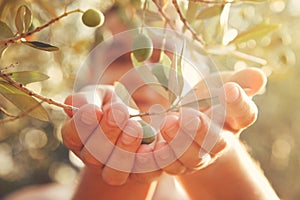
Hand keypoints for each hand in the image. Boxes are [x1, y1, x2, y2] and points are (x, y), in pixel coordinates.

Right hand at [61, 85, 162, 184]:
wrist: (140, 120)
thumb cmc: (115, 106)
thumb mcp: (101, 96)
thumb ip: (87, 98)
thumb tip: (72, 104)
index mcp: (80, 139)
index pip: (72, 136)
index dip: (81, 125)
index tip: (94, 110)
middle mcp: (94, 159)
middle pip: (93, 156)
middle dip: (107, 132)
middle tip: (119, 112)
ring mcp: (116, 171)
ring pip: (114, 173)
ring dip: (125, 149)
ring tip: (135, 127)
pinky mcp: (140, 175)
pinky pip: (143, 175)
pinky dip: (148, 161)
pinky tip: (151, 145)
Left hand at [148, 68, 265, 173]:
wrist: (190, 124)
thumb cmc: (208, 99)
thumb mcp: (221, 84)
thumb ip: (238, 80)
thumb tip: (258, 76)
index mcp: (235, 119)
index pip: (244, 113)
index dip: (238, 103)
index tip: (230, 89)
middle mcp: (220, 142)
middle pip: (217, 142)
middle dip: (202, 130)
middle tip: (188, 116)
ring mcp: (200, 157)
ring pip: (193, 158)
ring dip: (179, 143)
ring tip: (166, 123)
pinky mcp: (178, 164)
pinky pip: (170, 166)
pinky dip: (160, 157)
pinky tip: (149, 145)